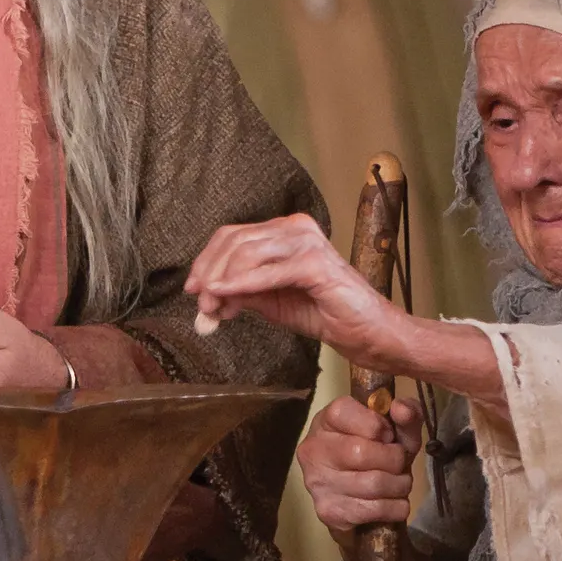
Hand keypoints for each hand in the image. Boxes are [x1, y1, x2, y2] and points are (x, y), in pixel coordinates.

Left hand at [187, 215, 416, 367]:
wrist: (368, 333)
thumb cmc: (326, 314)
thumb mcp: (273, 301)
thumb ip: (243, 290)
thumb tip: (209, 292)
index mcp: (286, 230)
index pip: (234, 236)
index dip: (207, 261)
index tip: (193, 289)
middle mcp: (296, 227)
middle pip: (235, 240)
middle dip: (210, 273)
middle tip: (200, 303)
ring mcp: (307, 242)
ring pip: (247, 253)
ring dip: (222, 283)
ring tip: (213, 308)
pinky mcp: (315, 264)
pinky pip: (267, 274)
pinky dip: (241, 285)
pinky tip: (224, 298)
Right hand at [299, 391, 422, 535]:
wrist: (360, 504)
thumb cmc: (378, 456)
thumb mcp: (397, 431)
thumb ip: (406, 414)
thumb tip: (402, 409)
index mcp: (326, 420)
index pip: (344, 411)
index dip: (377, 424)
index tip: (388, 435)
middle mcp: (314, 449)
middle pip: (361, 452)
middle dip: (394, 460)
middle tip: (398, 464)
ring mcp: (318, 483)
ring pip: (373, 484)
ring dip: (399, 486)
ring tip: (399, 484)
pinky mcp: (329, 512)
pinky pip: (375, 510)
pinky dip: (396, 507)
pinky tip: (392, 502)